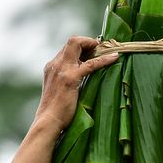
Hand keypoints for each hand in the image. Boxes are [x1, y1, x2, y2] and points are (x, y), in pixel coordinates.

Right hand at [4, 36, 117, 162]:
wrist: (48, 121)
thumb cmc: (56, 111)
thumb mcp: (59, 89)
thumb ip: (68, 79)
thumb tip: (84, 77)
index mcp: (52, 66)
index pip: (68, 47)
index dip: (83, 46)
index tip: (95, 51)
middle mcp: (55, 64)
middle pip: (73, 41)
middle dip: (89, 41)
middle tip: (102, 48)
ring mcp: (62, 70)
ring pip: (78, 44)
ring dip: (95, 46)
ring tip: (109, 50)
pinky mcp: (70, 78)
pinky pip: (91, 63)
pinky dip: (104, 59)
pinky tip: (114, 58)